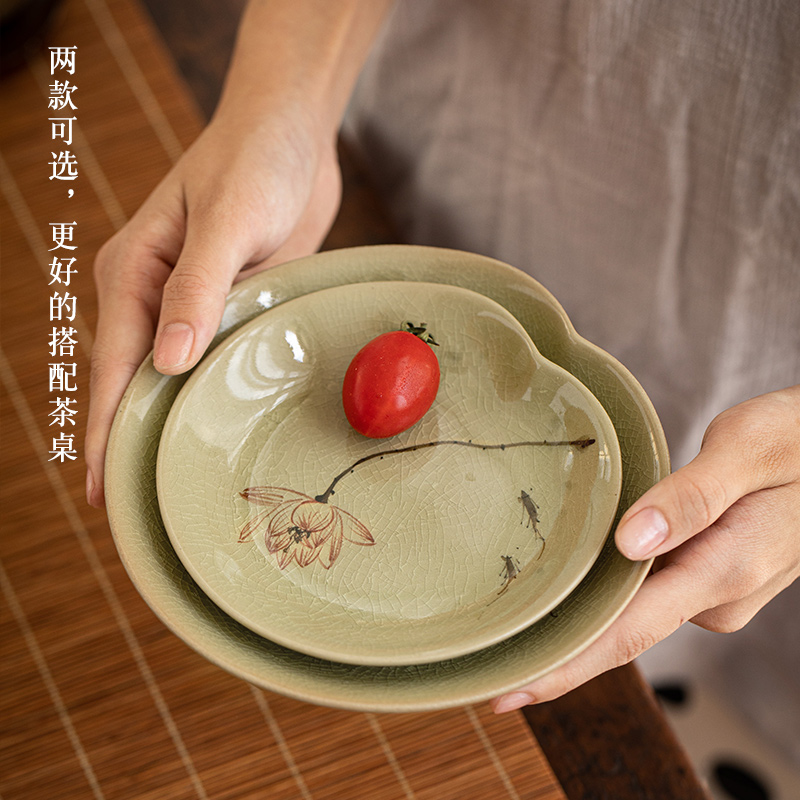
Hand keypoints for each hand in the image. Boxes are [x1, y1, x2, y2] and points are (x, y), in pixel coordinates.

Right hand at [85, 116, 340, 506]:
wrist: (295, 135)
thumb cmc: (255, 161)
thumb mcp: (226, 221)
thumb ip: (198, 288)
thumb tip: (167, 364)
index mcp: (135, 274)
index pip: (114, 367)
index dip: (105, 430)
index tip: (102, 489)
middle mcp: (158, 294)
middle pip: (137, 381)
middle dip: (132, 439)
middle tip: (136, 507)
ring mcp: (197, 302)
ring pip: (178, 375)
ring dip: (174, 421)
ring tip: (178, 481)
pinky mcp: (235, 304)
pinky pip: (220, 359)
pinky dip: (216, 393)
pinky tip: (223, 426)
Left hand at [491, 386, 799, 712]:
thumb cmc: (796, 438)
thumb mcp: (748, 450)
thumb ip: (691, 498)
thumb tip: (630, 542)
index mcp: (726, 568)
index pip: (630, 632)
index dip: (568, 666)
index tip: (511, 691)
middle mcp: (717, 595)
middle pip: (621, 634)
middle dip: (559, 655)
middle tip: (492, 665)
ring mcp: (715, 590)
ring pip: (632, 611)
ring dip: (580, 623)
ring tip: (517, 629)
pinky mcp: (710, 576)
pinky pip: (648, 593)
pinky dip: (608, 596)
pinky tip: (570, 588)